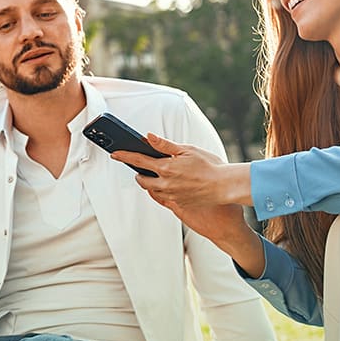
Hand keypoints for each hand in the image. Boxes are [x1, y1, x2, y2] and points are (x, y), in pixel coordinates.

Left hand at [115, 133, 252, 208]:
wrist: (224, 186)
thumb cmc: (210, 166)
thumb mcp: (187, 150)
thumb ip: (165, 145)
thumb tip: (148, 137)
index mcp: (165, 168)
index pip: (138, 160)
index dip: (125, 156)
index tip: (115, 153)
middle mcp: (164, 184)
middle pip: (141, 179)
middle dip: (139, 173)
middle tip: (142, 166)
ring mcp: (171, 195)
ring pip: (152, 190)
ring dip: (150, 182)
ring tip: (159, 174)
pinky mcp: (178, 203)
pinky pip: (164, 197)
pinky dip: (163, 189)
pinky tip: (172, 184)